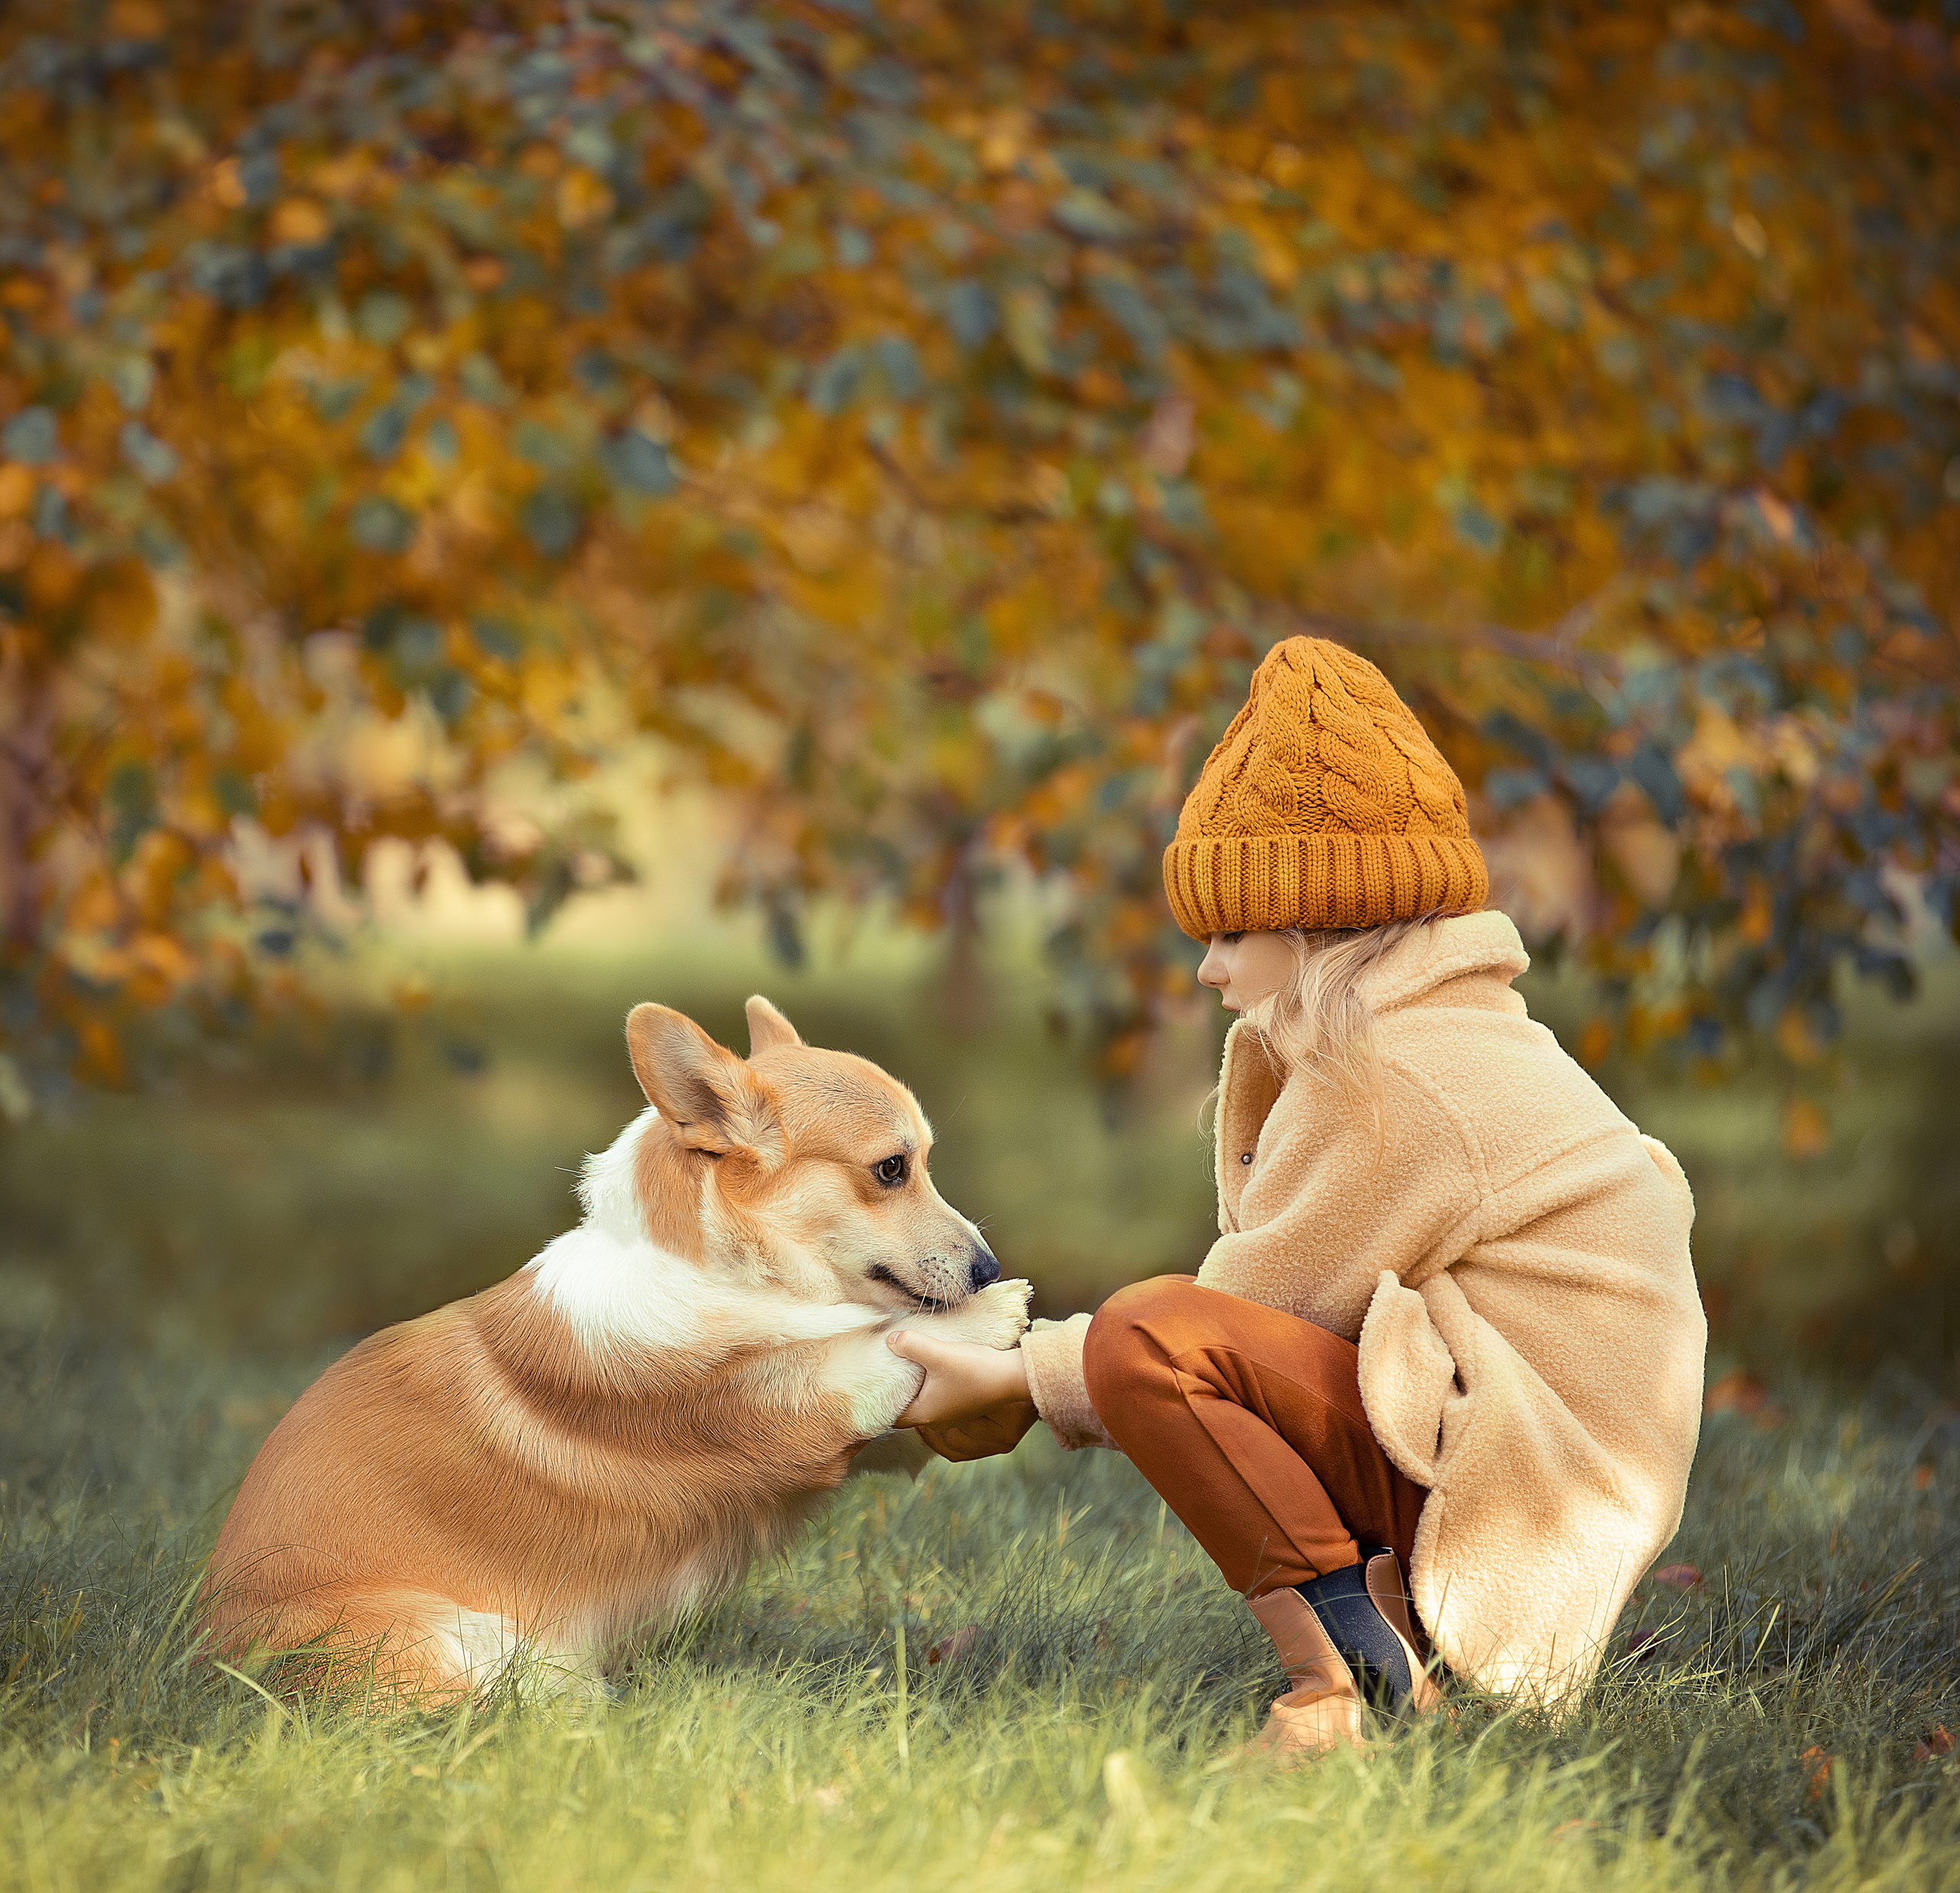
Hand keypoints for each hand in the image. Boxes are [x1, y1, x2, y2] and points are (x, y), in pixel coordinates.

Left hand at [886, 1328, 1037, 1461]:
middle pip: (906, 1407)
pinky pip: (937, 1396)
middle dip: (894, 1391)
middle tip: (884, 1369)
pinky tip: (930, 1365)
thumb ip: (910, 1345)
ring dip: (914, 1387)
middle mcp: (936, 1419)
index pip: (890, 1415)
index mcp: (925, 1414)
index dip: (878, 1400)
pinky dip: (929, 1385)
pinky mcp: (963, 1402)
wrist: (1012, 1375)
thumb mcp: (938, 1354)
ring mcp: (951, 1412)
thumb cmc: (975, 1370)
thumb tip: (890, 1340)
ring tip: (904, 1364)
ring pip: (922, 1401)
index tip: (871, 1383)